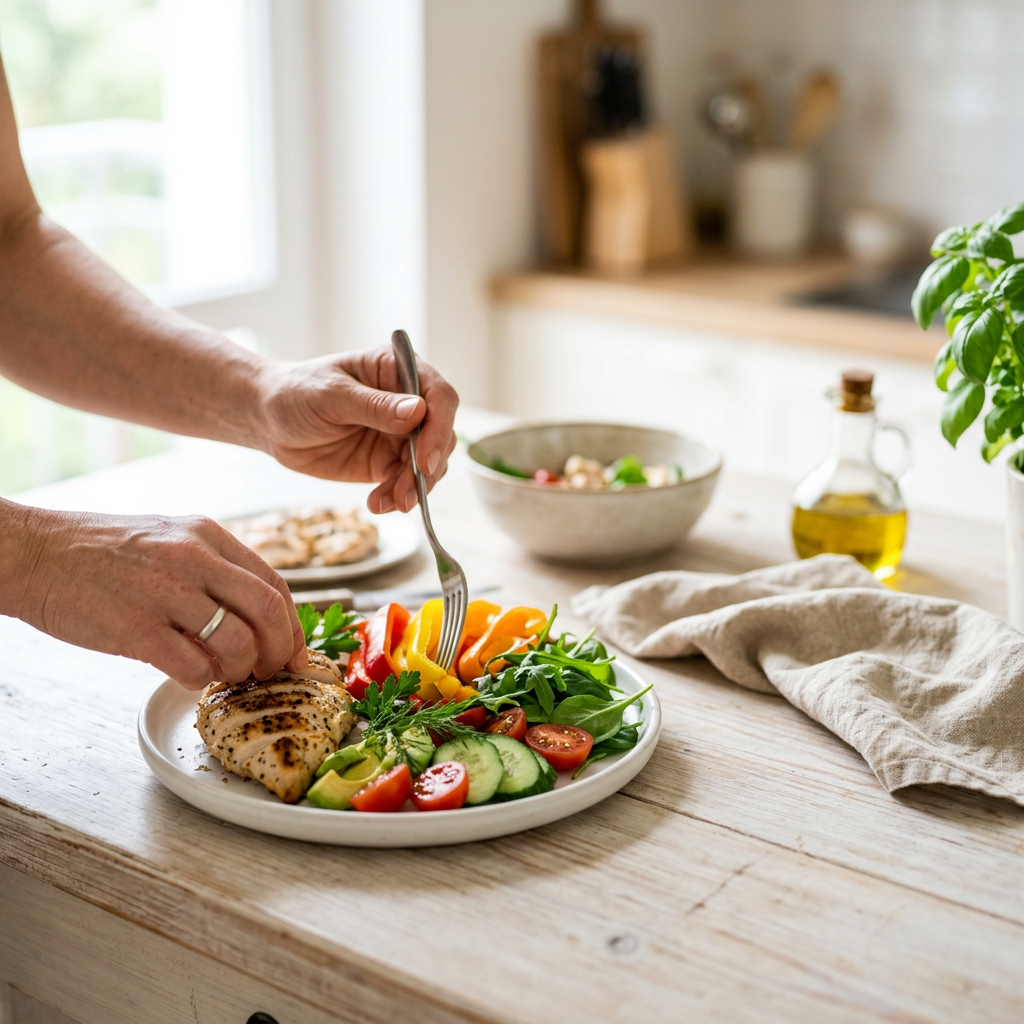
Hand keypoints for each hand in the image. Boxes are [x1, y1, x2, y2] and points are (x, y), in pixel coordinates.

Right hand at [12, 507, 306, 689]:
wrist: (32, 553)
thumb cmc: (101, 552)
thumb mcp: (168, 540)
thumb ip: (212, 570)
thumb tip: (254, 618)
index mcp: (207, 535)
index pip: (273, 583)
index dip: (292, 626)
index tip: (294, 653)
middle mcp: (194, 558)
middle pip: (269, 612)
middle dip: (279, 652)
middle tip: (270, 672)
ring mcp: (165, 592)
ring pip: (237, 643)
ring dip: (239, 669)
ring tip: (223, 674)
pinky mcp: (136, 627)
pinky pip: (192, 666)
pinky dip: (199, 680)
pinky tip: (187, 675)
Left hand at [258, 346, 458, 513]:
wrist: (271, 421)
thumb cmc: (297, 393)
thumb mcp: (331, 395)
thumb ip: (374, 405)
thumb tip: (417, 412)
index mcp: (398, 371)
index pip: (439, 396)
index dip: (440, 428)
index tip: (425, 459)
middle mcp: (408, 402)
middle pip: (441, 435)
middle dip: (428, 467)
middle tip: (406, 492)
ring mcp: (401, 434)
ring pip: (430, 464)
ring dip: (414, 487)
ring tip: (389, 503)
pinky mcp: (388, 462)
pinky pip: (407, 482)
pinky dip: (398, 497)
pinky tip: (378, 504)